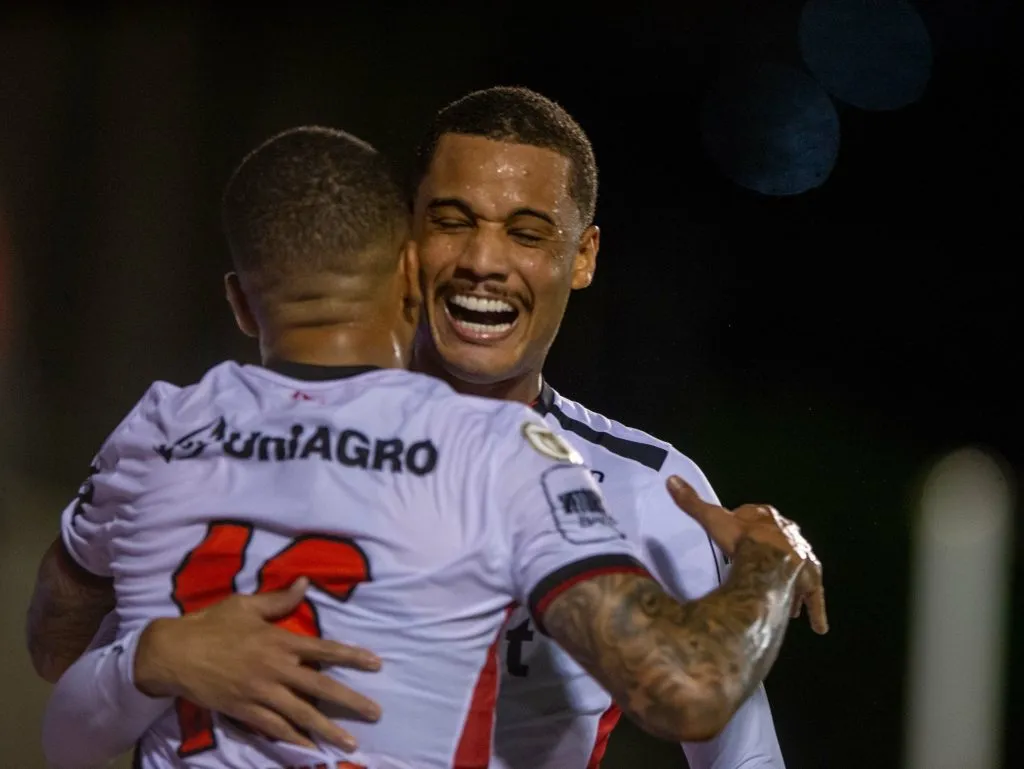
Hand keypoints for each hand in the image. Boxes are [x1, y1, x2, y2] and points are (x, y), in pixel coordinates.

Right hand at [134, 578, 381, 750]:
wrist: (173, 653)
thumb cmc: (211, 624)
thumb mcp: (245, 605)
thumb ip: (279, 599)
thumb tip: (306, 583)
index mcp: (279, 640)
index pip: (325, 649)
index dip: (352, 657)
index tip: (376, 664)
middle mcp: (276, 669)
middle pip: (321, 688)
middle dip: (351, 701)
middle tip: (376, 713)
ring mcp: (260, 693)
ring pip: (302, 714)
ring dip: (328, 729)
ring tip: (350, 743)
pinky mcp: (244, 711)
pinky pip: (275, 728)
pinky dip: (294, 741)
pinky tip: (311, 750)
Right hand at [666, 476, 827, 634]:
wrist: (769, 557)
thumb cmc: (742, 538)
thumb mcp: (713, 519)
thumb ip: (693, 503)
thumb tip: (671, 479)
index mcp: (767, 517)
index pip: (758, 516)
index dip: (748, 525)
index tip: (739, 536)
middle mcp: (790, 534)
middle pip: (781, 542)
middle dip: (774, 554)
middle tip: (764, 569)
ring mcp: (803, 557)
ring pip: (800, 570)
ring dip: (795, 583)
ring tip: (790, 603)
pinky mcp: (811, 580)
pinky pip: (814, 596)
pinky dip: (816, 610)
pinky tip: (819, 627)